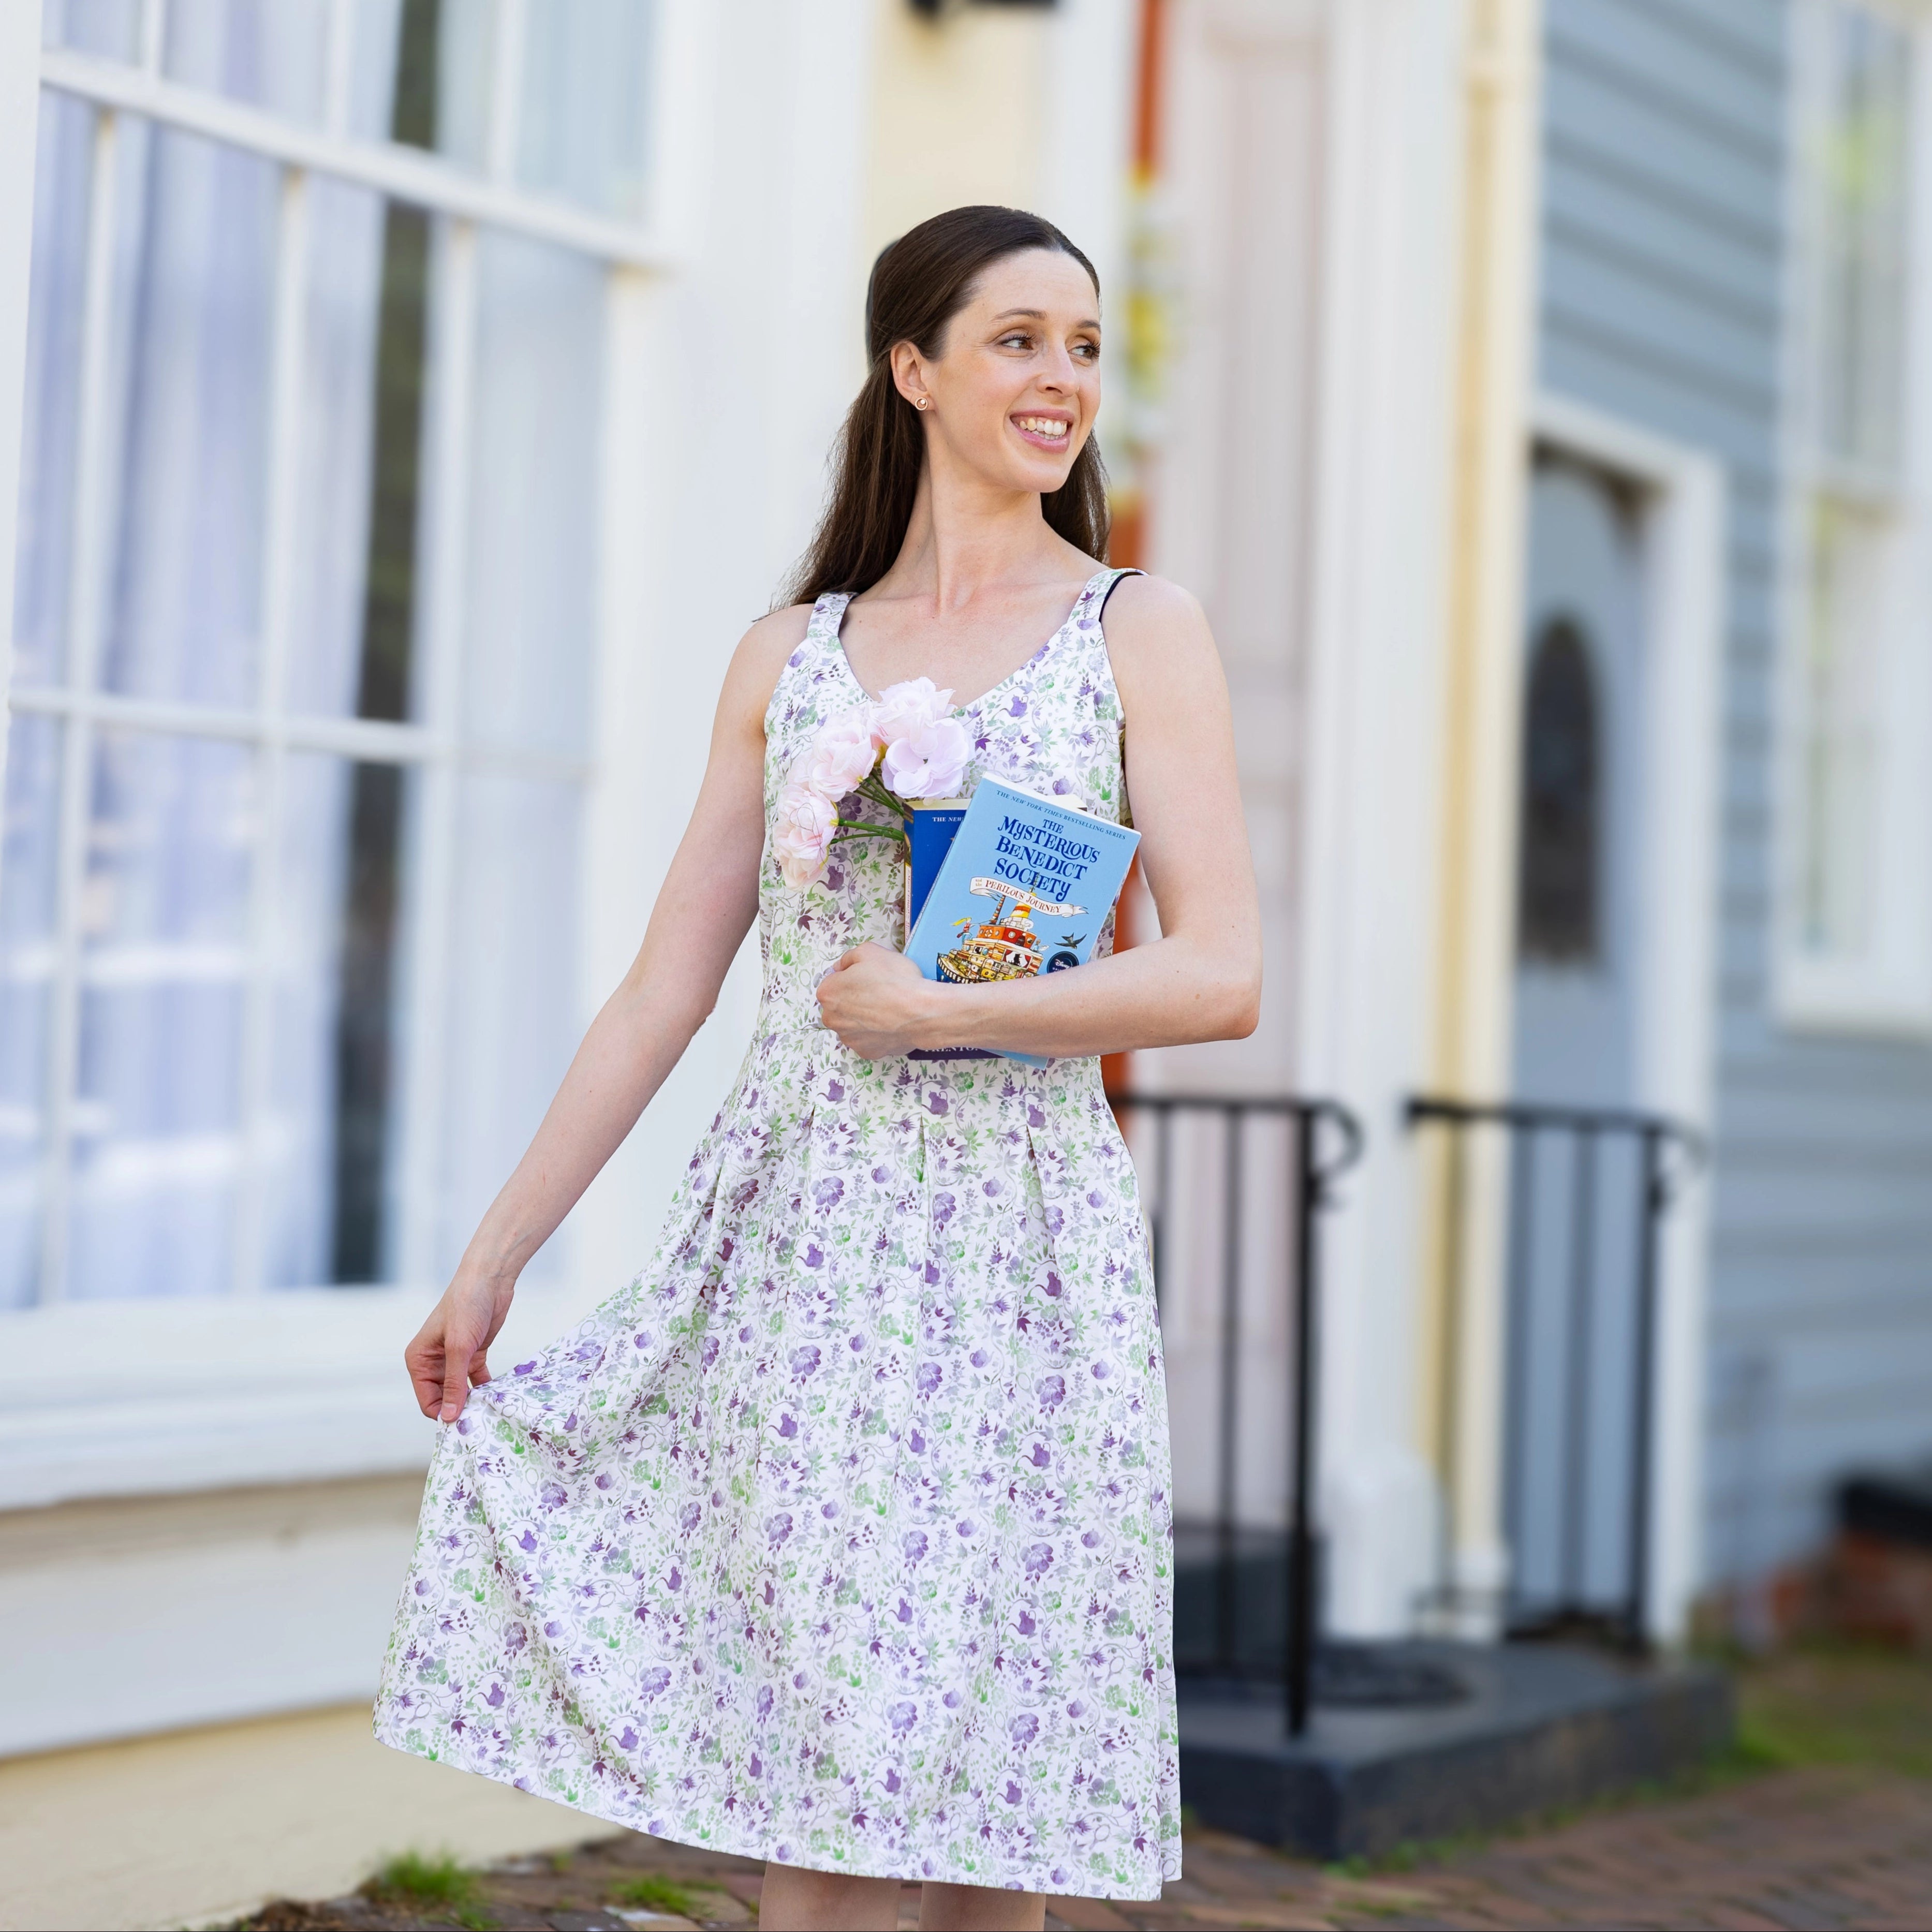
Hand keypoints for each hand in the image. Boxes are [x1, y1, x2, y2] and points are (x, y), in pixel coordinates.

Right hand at [405, 1273, 514, 1421]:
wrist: (489, 1280)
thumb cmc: (467, 1306)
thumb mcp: (459, 1348)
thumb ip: (453, 1384)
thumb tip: (448, 1416)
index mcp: (419, 1360)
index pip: (427, 1401)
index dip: (444, 1414)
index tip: (466, 1425)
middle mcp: (433, 1362)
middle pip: (443, 1399)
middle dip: (460, 1409)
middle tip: (482, 1421)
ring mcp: (453, 1359)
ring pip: (460, 1391)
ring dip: (474, 1401)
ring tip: (491, 1412)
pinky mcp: (472, 1354)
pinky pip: (476, 1380)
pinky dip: (485, 1388)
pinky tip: (498, 1397)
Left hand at [814, 942, 938, 1058]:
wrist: (921, 1011)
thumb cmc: (895, 980)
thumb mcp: (869, 951)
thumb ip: (848, 958)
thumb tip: (841, 968)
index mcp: (828, 993)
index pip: (833, 982)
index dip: (851, 978)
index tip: (867, 978)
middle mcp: (832, 1019)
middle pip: (840, 1006)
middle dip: (854, 1000)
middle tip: (878, 993)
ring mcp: (849, 1039)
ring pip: (853, 1025)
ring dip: (864, 1018)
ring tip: (886, 1009)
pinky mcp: (866, 1052)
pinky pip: (868, 1039)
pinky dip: (876, 1033)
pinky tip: (890, 1023)